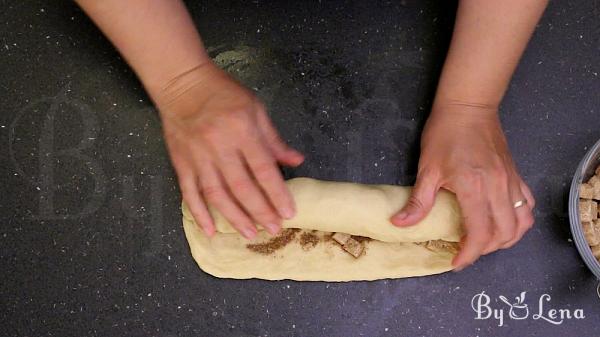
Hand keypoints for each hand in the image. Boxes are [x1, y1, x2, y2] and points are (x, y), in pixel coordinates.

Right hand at [155, 62, 303, 238]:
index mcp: (241, 130)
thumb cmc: (223, 93)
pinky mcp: (181, 163)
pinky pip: (189, 193)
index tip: (289, 212)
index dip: (277, 193)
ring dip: (234, 217)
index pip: (263, 169)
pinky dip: (199, 214)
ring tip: (249, 234)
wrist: (182, 83)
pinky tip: (210, 230)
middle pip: (241, 186)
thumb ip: (274, 139)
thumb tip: (296, 161)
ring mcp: (197, 157)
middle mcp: (219, 146)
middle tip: (274, 229)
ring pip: (217, 194)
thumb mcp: (255, 108)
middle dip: (259, 211)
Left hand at [391, 103, 534, 269]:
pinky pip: (527, 205)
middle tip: (466, 250)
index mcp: (475, 188)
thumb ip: (418, 201)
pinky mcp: (516, 175)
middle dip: (485, 249)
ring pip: (522, 222)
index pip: (480, 233)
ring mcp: (512, 181)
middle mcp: (499, 187)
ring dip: (506, 238)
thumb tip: (400, 224)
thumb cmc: (445, 134)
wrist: (468, 107)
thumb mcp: (427, 168)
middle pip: (504, 233)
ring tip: (486, 241)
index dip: (469, 254)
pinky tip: (502, 221)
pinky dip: (518, 220)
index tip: (456, 262)